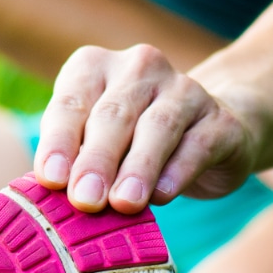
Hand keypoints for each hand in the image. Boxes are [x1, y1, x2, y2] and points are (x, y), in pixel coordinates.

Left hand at [33, 44, 256, 213]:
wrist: (211, 135)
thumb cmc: (133, 145)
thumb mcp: (95, 146)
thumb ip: (74, 164)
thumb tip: (56, 197)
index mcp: (95, 67)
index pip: (71, 103)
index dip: (59, 142)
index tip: (51, 179)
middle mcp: (140, 68)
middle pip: (113, 116)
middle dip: (96, 160)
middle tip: (85, 200)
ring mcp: (185, 91)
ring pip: (158, 128)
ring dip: (138, 169)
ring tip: (123, 204)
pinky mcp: (221, 122)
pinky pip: (197, 146)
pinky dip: (177, 172)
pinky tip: (163, 196)